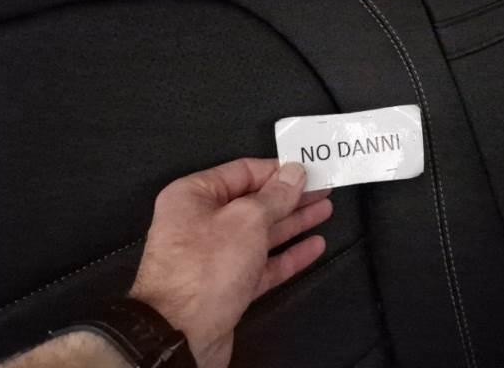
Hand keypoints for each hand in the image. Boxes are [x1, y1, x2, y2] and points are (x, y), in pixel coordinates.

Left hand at [129, 159, 331, 367]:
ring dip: (294, 223)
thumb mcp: (247, 219)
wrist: (180, 335)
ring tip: (324, 211)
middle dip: (290, 197)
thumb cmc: (203, 270)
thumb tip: (294, 174)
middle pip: (254, 203)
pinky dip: (288, 255)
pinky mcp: (227, 286)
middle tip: (321, 189)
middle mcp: (200, 223)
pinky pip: (262, 264)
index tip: (306, 170)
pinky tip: (313, 246)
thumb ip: (275, 195)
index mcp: (193, 196)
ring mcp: (214, 257)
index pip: (242, 172)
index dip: (277, 171)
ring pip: (261, 233)